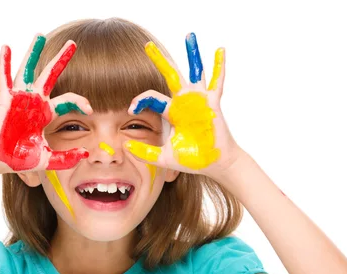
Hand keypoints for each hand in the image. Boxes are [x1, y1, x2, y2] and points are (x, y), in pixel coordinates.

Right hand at [0, 34, 92, 174]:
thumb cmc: (18, 159)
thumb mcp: (47, 159)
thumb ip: (66, 158)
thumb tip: (85, 153)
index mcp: (45, 114)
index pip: (68, 100)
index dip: (81, 102)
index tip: (90, 110)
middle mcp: (34, 102)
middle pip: (51, 75)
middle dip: (62, 59)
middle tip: (72, 43)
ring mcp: (20, 98)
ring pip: (28, 70)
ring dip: (34, 53)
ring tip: (40, 36)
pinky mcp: (6, 99)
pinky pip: (5, 78)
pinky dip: (4, 63)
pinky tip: (6, 48)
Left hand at [125, 33, 243, 183]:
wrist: (214, 164)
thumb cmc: (192, 159)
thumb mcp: (164, 157)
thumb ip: (145, 152)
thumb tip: (125, 146)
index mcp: (171, 112)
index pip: (151, 98)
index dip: (139, 100)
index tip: (131, 109)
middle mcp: (184, 102)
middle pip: (169, 75)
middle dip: (159, 60)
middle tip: (147, 46)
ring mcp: (199, 101)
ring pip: (194, 71)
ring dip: (192, 54)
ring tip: (189, 35)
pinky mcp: (212, 103)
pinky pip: (216, 82)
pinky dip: (219, 66)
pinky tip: (220, 50)